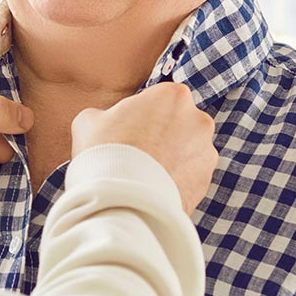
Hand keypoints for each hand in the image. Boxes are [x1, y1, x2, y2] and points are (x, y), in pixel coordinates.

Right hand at [71, 83, 219, 212]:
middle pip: (177, 122)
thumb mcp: (88, 121)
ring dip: (170, 158)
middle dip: (161, 134)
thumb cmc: (105, 152)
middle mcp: (198, 119)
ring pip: (186, 150)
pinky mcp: (207, 180)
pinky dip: (175, 180)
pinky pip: (189, 176)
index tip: (127, 128)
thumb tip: (108, 123)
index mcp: (173, 95)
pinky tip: (152, 188)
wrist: (122, 200)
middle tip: (135, 152)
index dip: (140, 113)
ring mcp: (207, 151)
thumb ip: (105, 114)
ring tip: (143, 174)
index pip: (159, 98)